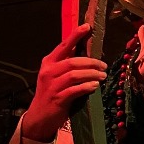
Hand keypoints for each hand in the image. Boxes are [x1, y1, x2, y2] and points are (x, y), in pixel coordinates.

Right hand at [20, 25, 106, 141]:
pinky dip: (87, 86)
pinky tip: (94, 86)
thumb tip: (89, 55)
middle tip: (104, 66)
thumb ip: (68, 65)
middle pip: (73, 61)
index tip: (87, 27)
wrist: (40, 116)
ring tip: (102, 76)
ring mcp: (52, 85)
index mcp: (49, 62)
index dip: (75, 35)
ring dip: (92, 74)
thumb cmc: (52, 93)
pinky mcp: (58, 99)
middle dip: (92, 62)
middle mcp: (48, 71)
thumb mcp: (57, 76)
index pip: (63, 45)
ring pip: (75, 75)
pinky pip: (75, 90)